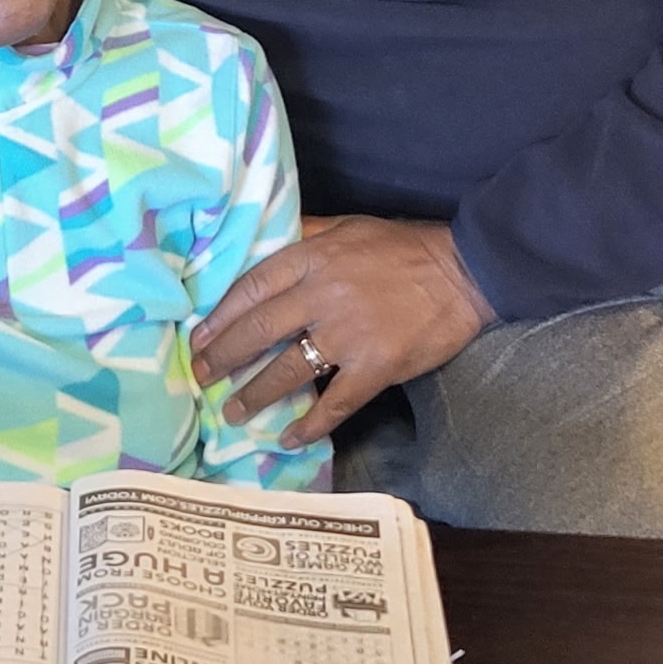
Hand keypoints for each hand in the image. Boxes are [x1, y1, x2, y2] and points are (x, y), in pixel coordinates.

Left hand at [190, 215, 497, 448]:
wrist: (464, 271)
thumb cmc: (400, 246)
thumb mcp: (345, 225)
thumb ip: (303, 235)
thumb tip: (262, 240)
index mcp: (312, 258)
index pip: (251, 287)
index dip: (220, 316)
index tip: (198, 337)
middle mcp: (322, 296)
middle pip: (259, 330)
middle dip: (223, 357)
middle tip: (200, 376)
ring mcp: (349, 334)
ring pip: (288, 370)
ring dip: (255, 394)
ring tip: (232, 411)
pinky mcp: (377, 366)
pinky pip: (336, 402)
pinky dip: (311, 424)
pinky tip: (289, 438)